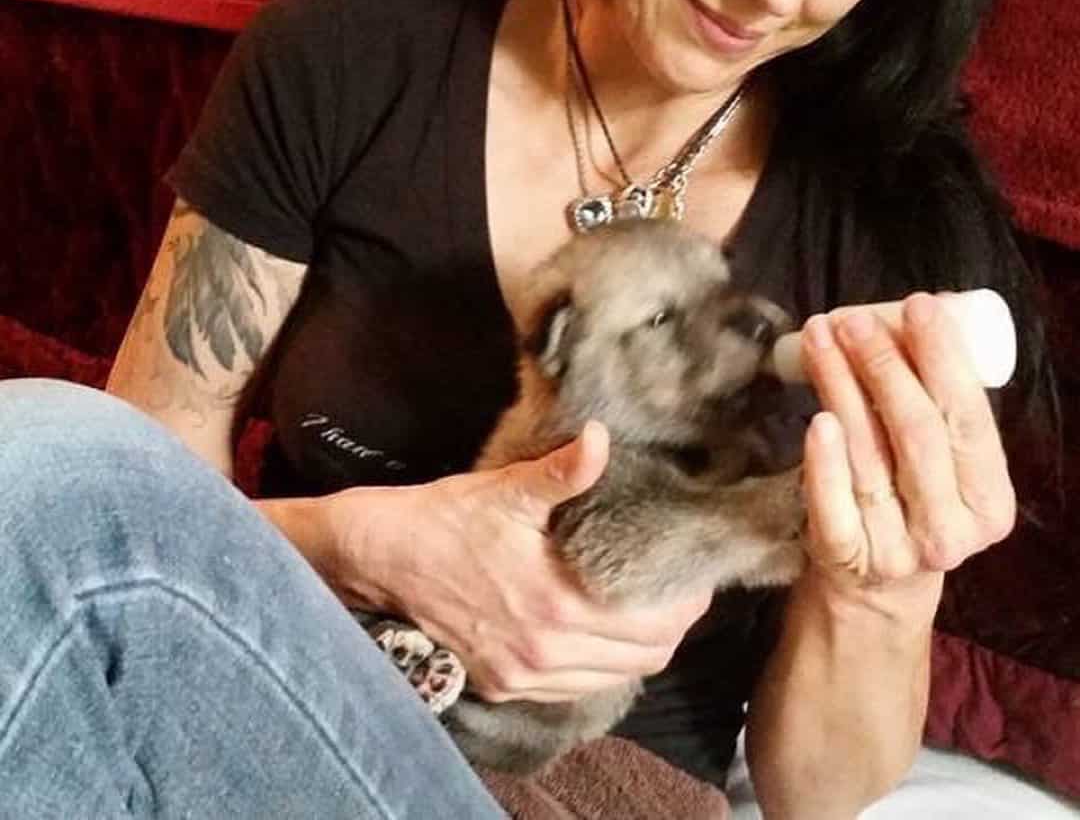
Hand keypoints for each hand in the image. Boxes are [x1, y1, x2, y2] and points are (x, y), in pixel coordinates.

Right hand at [330, 422, 711, 702]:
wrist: (379, 559)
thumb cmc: (444, 519)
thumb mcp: (507, 490)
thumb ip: (564, 471)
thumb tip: (604, 437)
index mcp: (556, 604)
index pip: (656, 622)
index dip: (688, 600)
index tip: (697, 570)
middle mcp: (545, 652)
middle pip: (646, 657)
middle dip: (674, 623)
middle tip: (681, 585)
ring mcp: (523, 676)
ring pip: (615, 678)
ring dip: (641, 647)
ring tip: (649, 606)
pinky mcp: (503, 685)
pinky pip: (576, 688)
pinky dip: (602, 665)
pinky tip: (600, 630)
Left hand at [799, 292, 1015, 593]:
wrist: (876, 588)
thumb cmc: (911, 503)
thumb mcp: (943, 468)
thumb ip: (937, 411)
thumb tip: (912, 317)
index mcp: (989, 501)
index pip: (968, 418)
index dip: (943, 357)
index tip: (918, 306)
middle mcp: (949, 529)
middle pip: (917, 431)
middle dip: (884, 364)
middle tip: (853, 319)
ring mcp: (896, 547)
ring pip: (868, 452)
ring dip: (840, 385)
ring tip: (820, 338)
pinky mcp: (845, 557)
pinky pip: (833, 502)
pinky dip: (824, 458)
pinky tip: (815, 417)